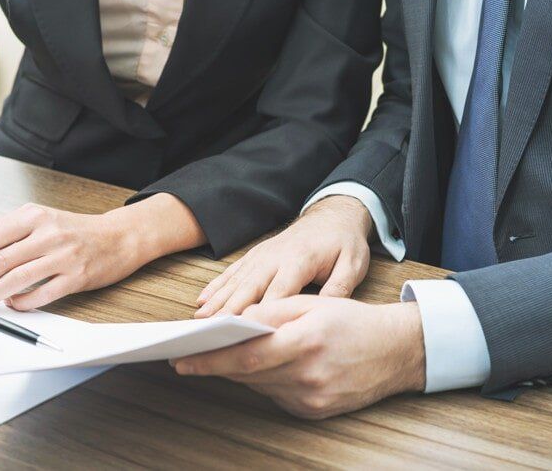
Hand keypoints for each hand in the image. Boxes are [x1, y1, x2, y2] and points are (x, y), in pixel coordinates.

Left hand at [0, 202, 133, 308]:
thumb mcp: (41, 220)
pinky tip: (12, 304)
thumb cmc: (76, 231)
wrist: (118, 237)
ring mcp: (64, 256)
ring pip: (16, 279)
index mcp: (35, 215)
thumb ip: (7, 231)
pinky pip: (41, 294)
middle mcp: (49, 233)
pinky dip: (21, 302)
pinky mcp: (76, 277)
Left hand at [173, 296, 424, 419]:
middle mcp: (309, 375)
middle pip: (248, 375)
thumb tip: (236, 319)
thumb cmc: (354, 321)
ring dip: (238, 373)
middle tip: (186, 359)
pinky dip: (264, 381)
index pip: (247, 356)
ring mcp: (313, 399)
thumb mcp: (313, 303)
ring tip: (215, 358)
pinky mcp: (315, 412)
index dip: (211, 360)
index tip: (183, 359)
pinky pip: (276, 395)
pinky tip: (260, 367)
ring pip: (260, 386)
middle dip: (215, 366)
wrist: (396, 351)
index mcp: (307, 342)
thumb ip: (272, 310)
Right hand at [195, 195, 372, 317]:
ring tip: (198, 322)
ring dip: (216, 302)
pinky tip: (201, 302)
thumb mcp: (353, 264)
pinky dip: (215, 287)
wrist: (332, 216)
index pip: (278, 293)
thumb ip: (339, 288)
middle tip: (211, 333)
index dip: (262, 315)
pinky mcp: (255, 256)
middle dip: (229, 312)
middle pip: (248, 289)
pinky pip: (231, 273)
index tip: (248, 335)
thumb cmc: (343, 244)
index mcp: (299, 260)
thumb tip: (322, 314)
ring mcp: (261, 256)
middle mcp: (274, 258)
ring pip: (235, 282)